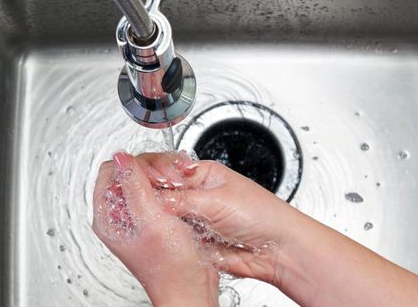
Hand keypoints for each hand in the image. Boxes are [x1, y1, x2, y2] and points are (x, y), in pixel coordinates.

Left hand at [92, 152, 218, 306]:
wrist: (191, 288)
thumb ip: (133, 185)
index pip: (110, 171)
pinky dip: (172, 189)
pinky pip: (160, 193)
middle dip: (151, 170)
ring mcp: (140, 218)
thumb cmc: (170, 266)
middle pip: (129, 173)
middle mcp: (121, 216)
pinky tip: (182, 196)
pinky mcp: (157, 221)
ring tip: (177, 189)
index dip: (132, 165)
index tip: (152, 173)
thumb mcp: (150, 219)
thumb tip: (120, 157)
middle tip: (168, 182)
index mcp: (109, 216)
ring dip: (164, 179)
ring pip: (147, 181)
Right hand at [134, 152, 306, 286]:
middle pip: (160, 192)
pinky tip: (160, 235)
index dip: (149, 174)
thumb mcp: (215, 201)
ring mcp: (194, 216)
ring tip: (149, 220)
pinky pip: (172, 236)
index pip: (164, 168)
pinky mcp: (195, 239)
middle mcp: (195, 193)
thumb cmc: (262, 214)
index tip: (139, 183)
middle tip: (141, 203)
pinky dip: (166, 237)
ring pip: (163, 215)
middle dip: (149, 197)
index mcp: (202, 173)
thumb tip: (150, 196)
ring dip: (157, 218)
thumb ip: (179, 200)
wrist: (278, 248)